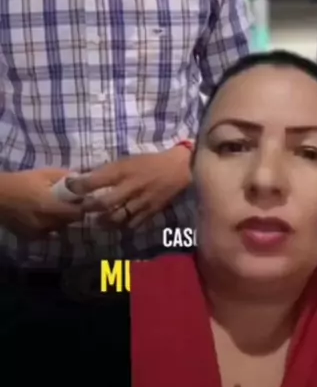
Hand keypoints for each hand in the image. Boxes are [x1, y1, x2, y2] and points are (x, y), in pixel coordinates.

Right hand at [0, 168, 83, 237]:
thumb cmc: (22, 182)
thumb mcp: (46, 173)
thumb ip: (66, 177)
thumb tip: (82, 180)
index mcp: (51, 206)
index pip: (78, 214)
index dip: (81, 206)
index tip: (80, 199)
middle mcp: (46, 223)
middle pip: (69, 221)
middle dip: (71, 212)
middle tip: (66, 202)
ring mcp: (38, 233)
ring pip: (59, 227)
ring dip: (60, 219)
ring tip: (52, 208)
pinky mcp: (31, 237)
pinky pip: (48, 232)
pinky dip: (48, 225)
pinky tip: (41, 215)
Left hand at [71, 149, 190, 228]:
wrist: (179, 168)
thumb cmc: (150, 162)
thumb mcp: (128, 160)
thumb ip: (109, 171)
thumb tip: (86, 178)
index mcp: (124, 170)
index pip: (96, 179)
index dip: (79, 185)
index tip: (68, 187)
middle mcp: (131, 187)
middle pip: (104, 202)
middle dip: (89, 207)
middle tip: (82, 209)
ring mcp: (141, 201)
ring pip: (117, 217)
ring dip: (103, 221)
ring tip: (97, 221)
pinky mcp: (150, 212)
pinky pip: (132, 224)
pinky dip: (122, 226)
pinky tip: (117, 225)